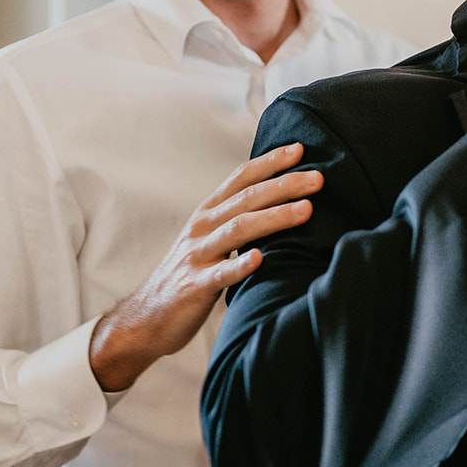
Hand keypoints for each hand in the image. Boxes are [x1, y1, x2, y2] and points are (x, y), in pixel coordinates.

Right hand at [88, 143, 322, 390]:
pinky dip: (240, 265)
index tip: (300, 148)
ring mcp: (198, 255)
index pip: (241, 178)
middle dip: (284, 185)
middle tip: (318, 179)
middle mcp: (202, 227)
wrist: (148, 317)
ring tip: (306, 210)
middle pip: (247, 198)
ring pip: (238, 229)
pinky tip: (260, 258)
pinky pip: (220, 273)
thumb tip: (282, 202)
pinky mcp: (195, 286)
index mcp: (208, 212)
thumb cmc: (190, 274)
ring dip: (274, 217)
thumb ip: (238, 219)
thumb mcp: (210, 238)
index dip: (270, 162)